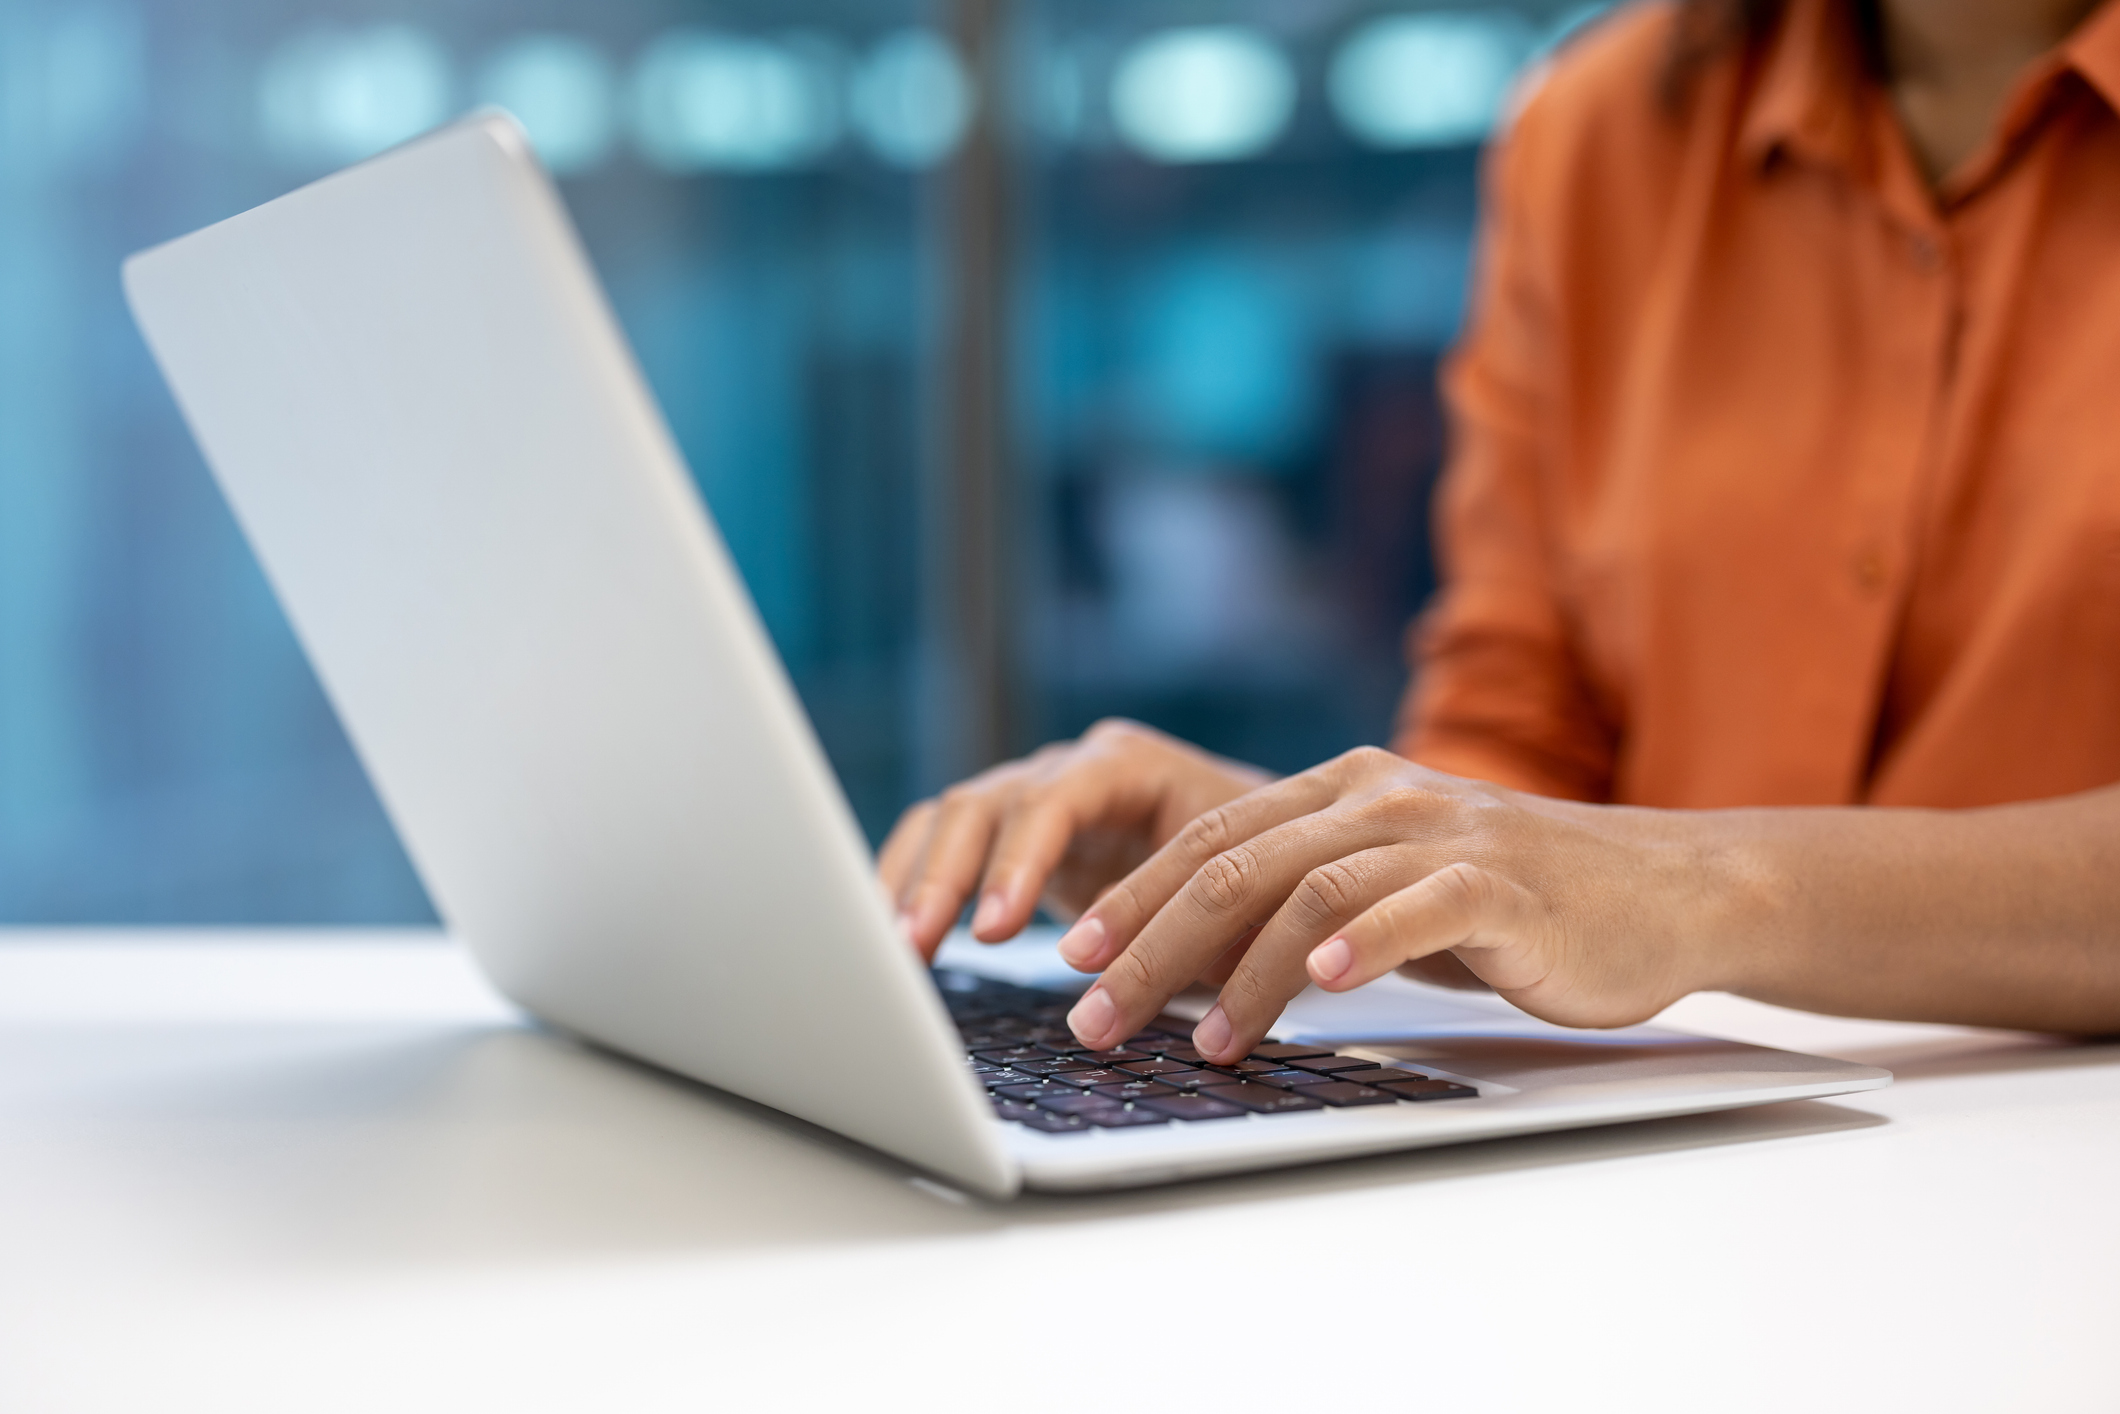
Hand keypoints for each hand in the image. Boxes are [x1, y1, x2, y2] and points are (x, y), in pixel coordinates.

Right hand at [879, 720, 1271, 959]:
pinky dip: (911, 883)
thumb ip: (1190, 927)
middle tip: (914, 945)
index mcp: (1131, 766)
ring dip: (915, 884)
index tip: (995, 927)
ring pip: (952, 820)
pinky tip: (894, 937)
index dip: (1019, 861)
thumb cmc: (1262, 874)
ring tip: (895, 951)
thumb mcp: (1242, 900)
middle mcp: (1072, 769)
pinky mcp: (1011, 835)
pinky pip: (942, 843)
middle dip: (945, 878)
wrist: (1264, 852)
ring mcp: (1035, 797)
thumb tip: (1138, 980)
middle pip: (985, 804)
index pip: (1057, 798)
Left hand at [1056, 747, 1735, 1061]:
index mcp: (1340, 789)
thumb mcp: (1393, 889)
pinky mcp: (1500, 882)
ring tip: (1200, 1041)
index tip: (1071, 957)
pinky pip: (1412, 906)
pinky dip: (1357, 946)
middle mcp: (1379, 796)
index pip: (1208, 839)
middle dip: (1149, 943)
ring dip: (1240, 970)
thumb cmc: (1516, 905)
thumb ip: (1308, 902)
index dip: (1132, 896)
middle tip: (1095, 1013)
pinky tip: (1318, 989)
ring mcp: (1440, 833)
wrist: (1662, 890)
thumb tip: (1197, 966)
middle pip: (1234, 865)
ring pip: (1307, 888)